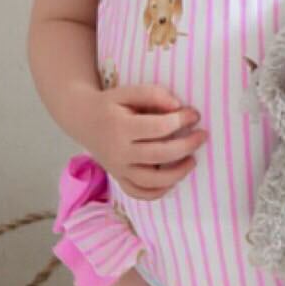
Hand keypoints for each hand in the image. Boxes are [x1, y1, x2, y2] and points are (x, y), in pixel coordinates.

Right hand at [83, 83, 206, 201]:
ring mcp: (118, 169)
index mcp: (121, 127)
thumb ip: (154, 95)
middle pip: (160, 155)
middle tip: (202, 136)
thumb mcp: (128, 91)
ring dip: (178, 173)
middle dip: (187, 146)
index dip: (182, 120)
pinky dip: (158, 192)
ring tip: (192, 160)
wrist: (82, 119)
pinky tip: (173, 179)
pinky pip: (139, 193)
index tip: (194, 115)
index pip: (159, 128)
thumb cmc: (111, 104)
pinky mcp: (118, 178)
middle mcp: (119, 152)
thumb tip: (178, 106)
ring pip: (152, 181)